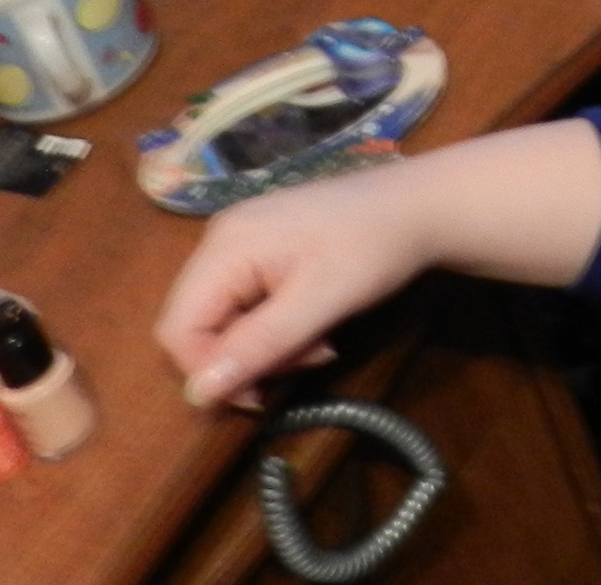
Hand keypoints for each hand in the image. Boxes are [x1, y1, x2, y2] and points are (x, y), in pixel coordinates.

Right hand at [154, 162, 434, 409]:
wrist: (423, 205)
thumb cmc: (374, 248)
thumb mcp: (320, 303)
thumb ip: (258, 345)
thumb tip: (196, 394)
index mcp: (225, 245)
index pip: (177, 329)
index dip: (209, 372)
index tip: (261, 395)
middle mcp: (221, 238)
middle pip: (198, 323)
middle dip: (245, 357)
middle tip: (305, 361)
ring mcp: (242, 239)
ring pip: (225, 318)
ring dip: (266, 345)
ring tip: (319, 342)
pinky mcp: (263, 247)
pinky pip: (247, 301)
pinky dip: (275, 325)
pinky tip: (315, 324)